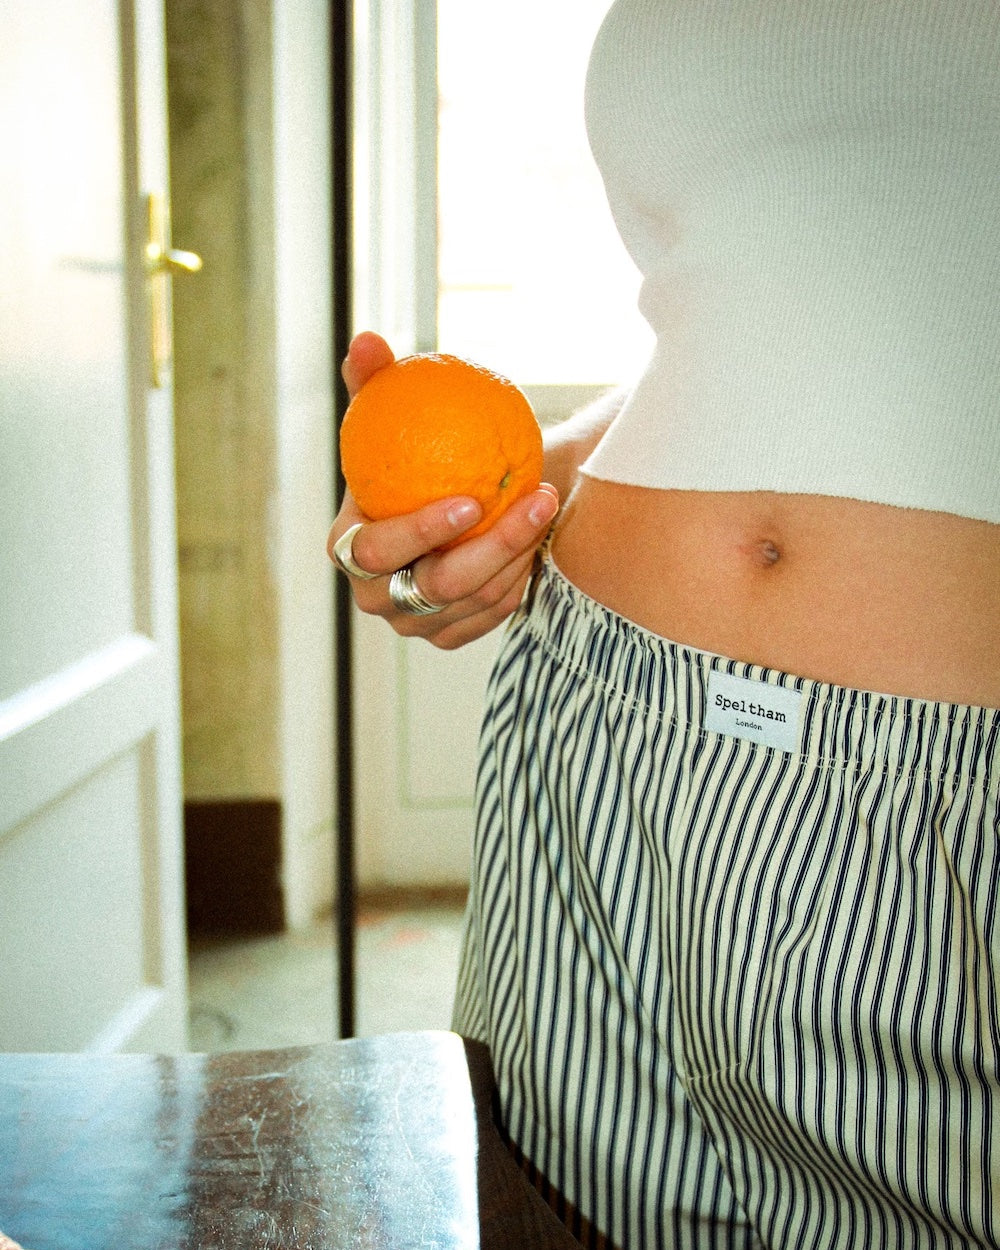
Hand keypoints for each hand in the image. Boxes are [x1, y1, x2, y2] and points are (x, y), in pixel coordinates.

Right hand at [328, 333, 558, 648]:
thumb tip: (367, 339)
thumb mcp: (397, 411)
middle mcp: (374, 594)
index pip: (376, 549)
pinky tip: (540, 539)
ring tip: (546, 506)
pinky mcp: (450, 634)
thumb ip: (376, 379)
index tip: (471, 499)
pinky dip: (519, 579)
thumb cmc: (418, 449)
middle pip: (434, 587)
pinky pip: (492, 615)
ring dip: (517, 555)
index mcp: (348, 547)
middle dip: (490, 549)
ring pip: (473, 602)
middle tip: (533, 504)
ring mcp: (413, 622)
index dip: (419, 532)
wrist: (454, 496)